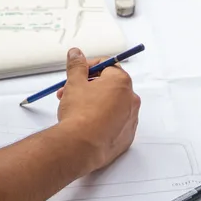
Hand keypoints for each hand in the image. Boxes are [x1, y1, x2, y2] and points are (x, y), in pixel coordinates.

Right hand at [56, 49, 140, 173]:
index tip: (76, 73)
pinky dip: (103, 121)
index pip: (106, 65)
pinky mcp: (127, 137)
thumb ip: (77, 66)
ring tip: (74, 110)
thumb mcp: (74, 83)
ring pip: (112, 105)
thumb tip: (76, 54)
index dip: (88, 67)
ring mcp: (131, 119)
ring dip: (95, 103)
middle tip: (69, 91)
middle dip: (88, 86)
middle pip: (108, 85)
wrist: (81, 147)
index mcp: (121, 82)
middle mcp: (131, 99)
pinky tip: (86, 125)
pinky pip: (115, 123)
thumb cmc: (79, 114)